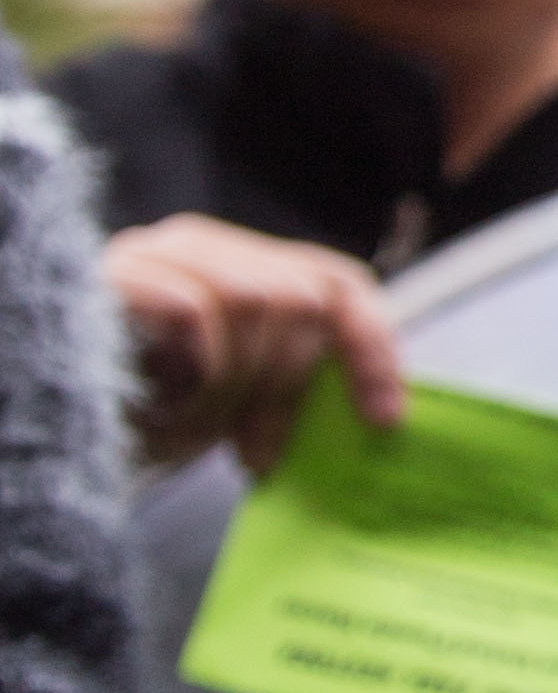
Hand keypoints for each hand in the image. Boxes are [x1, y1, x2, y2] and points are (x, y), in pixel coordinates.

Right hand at [109, 215, 408, 475]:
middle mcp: (194, 245)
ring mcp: (148, 256)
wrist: (38, 437)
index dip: (371, 346)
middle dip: (285, 387)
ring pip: (256, 302)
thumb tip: (373, 414)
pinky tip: (158, 405)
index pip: (335, 282)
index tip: (384, 420)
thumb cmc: (128, 418)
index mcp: (234, 267)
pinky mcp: (111, 277)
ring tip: (187, 427)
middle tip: (251, 447)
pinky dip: (191, 374)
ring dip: (231, 390)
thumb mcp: (225, 404)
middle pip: (302, 297)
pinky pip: (195, 312)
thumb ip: (285, 385)